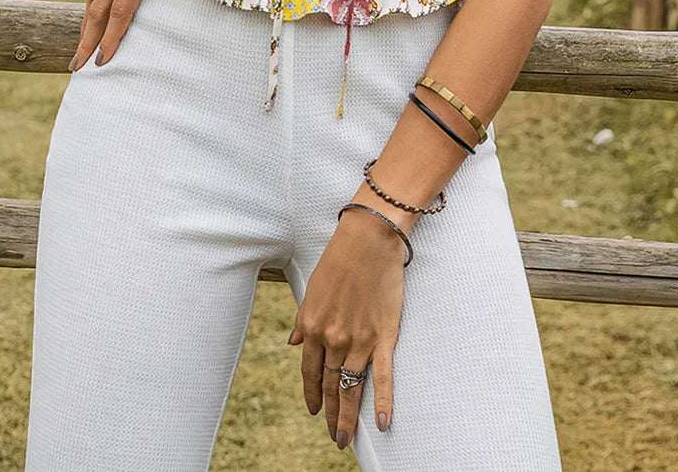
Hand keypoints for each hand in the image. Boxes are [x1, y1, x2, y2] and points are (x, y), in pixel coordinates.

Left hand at [287, 205, 407, 446]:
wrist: (368, 240)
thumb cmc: (339, 259)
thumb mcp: (313, 289)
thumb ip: (304, 320)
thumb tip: (294, 343)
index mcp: (313, 326)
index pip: (310, 371)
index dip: (311, 393)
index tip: (313, 410)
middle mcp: (333, 339)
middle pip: (330, 385)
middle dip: (330, 413)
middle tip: (334, 435)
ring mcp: (358, 341)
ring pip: (351, 387)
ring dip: (348, 415)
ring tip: (346, 437)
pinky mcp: (383, 337)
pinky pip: (383, 378)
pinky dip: (383, 403)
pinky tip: (382, 424)